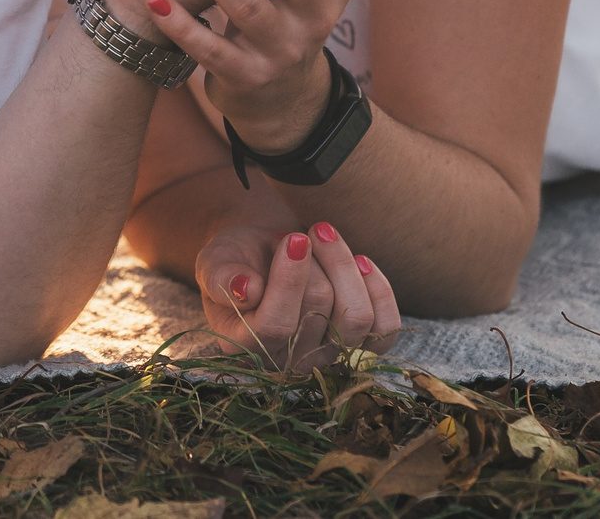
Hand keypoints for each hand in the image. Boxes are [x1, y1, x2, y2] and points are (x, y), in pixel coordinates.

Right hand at [197, 222, 399, 370]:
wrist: (265, 256)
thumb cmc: (237, 259)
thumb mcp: (215, 260)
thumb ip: (221, 276)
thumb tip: (244, 289)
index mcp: (245, 346)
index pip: (275, 324)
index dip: (289, 280)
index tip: (294, 238)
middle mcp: (289, 362)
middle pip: (319, 311)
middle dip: (312, 261)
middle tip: (299, 236)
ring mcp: (328, 358)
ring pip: (356, 317)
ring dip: (344, 265)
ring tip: (324, 236)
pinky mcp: (360, 347)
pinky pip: (384, 326)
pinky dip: (378, 289)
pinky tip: (360, 261)